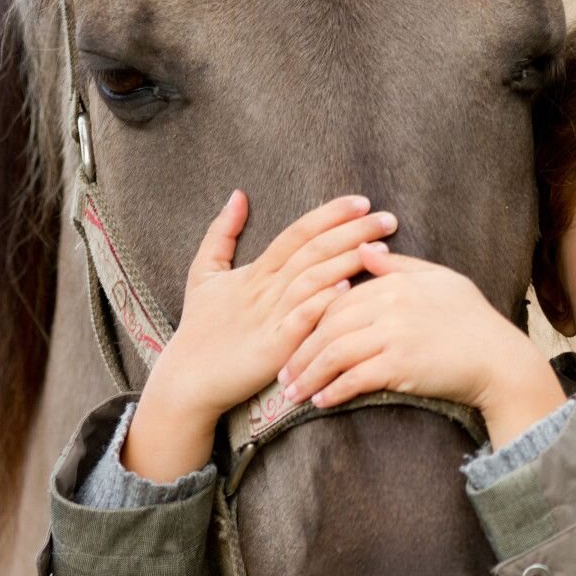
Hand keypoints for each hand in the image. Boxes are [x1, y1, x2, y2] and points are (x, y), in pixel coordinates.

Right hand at [122, 192, 397, 481]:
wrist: (188, 379)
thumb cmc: (200, 327)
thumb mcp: (204, 273)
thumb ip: (221, 233)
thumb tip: (237, 195)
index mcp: (256, 271)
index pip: (298, 233)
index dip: (329, 215)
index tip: (362, 201)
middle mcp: (264, 289)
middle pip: (313, 251)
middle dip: (352, 232)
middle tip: (388, 218)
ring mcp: (269, 317)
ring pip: (311, 279)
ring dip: (347, 261)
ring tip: (381, 249)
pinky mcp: (272, 348)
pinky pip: (300, 320)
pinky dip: (321, 301)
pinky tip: (346, 287)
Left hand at [279, 244, 566, 447]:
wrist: (500, 360)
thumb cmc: (473, 320)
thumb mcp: (440, 281)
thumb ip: (399, 266)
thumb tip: (364, 248)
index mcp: (396, 281)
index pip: (337, 297)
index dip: (310, 319)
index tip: (293, 338)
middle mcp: (391, 304)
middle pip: (328, 325)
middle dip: (300, 352)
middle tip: (282, 374)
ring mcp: (395, 335)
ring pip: (334, 352)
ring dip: (309, 376)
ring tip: (293, 394)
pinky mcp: (401, 366)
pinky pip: (355, 378)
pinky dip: (334, 391)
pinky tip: (322, 401)